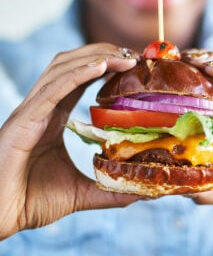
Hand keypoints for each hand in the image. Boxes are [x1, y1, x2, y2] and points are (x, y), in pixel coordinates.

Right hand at [0, 43, 140, 239]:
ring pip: (62, 69)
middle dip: (103, 53)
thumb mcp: (81, 193)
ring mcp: (31, 112)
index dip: (104, 66)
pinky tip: (100, 66)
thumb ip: (111, 191)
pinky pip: (52, 90)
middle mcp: (41, 108)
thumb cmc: (31, 202)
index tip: (134, 64)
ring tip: (124, 56)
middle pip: (71, 65)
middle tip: (134, 54)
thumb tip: (145, 194)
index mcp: (52, 118)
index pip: (79, 80)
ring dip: (95, 57)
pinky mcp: (24, 122)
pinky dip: (77, 74)